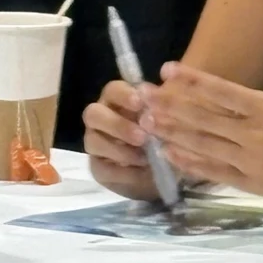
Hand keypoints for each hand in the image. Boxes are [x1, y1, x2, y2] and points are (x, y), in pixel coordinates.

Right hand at [82, 79, 156, 199]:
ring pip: (93, 141)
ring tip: (144, 158)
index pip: (113, 90)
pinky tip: (142, 173)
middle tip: (142, 137)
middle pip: (93, 113)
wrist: (165, 172)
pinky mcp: (97, 167)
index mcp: (119, 101)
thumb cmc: (165, 137)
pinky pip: (101, 168)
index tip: (140, 103)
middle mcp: (102, 118)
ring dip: (119, 150)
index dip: (124, 95)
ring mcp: (95, 143)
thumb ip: (164, 109)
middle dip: (117, 125)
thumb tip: (168, 92)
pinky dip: (123, 172)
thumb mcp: (169, 122)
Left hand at [146, 9, 262, 196]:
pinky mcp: (247, 182)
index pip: (222, 91)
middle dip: (171, 107)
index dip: (193, 80)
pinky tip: (168, 153)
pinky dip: (189, 162)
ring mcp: (248, 160)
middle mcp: (252, 134)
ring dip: (173, 133)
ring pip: (203, 145)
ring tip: (147, 123)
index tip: (168, 69)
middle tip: (143, 97)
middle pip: (204, 119)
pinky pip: (212, 171)